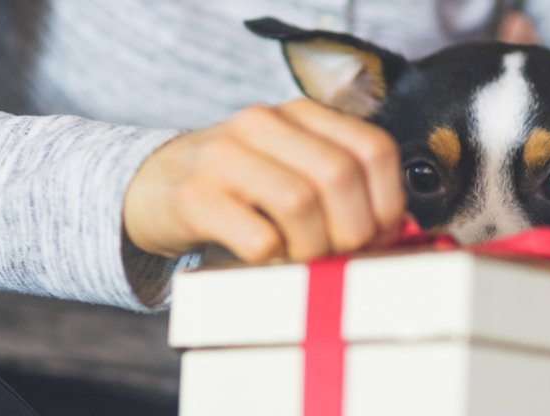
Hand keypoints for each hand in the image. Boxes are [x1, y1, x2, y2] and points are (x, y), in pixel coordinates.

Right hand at [123, 99, 404, 261]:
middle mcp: (263, 123)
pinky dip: (273, 258)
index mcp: (300, 113)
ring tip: (302, 260)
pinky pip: (257, 236)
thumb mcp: (291, 168)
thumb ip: (341, 188)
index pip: (372, 148)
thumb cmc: (240, 189)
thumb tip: (398, 232)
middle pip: (338, 176)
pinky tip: (266, 258)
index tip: (379, 234)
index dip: (387, 201)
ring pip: (300, 203)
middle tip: (340, 256)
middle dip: (352, 231)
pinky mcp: (194, 196)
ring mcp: (224, 156)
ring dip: (313, 247)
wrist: (152, 186)